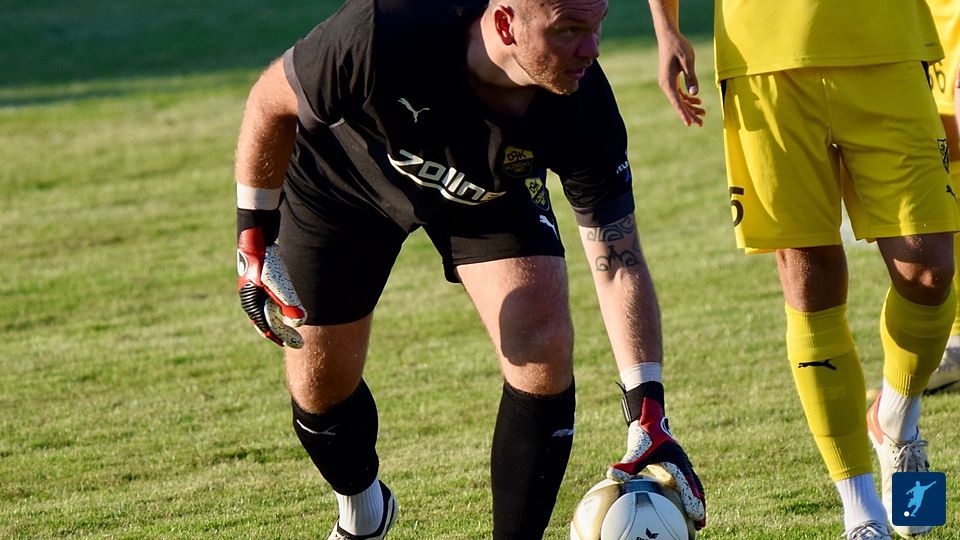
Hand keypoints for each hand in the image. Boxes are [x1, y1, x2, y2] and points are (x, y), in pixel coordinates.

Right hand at [237, 226, 306, 347]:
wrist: (256, 239)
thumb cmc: (265, 263)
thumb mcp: (278, 286)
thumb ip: (289, 304)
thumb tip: (299, 323)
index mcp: (251, 304)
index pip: (266, 327)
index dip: (280, 337)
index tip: (291, 345)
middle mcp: (250, 298)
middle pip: (265, 321)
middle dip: (279, 331)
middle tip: (292, 339)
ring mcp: (253, 288)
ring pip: (266, 310)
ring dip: (277, 319)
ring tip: (289, 325)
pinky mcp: (259, 279)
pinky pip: (268, 298)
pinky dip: (276, 306)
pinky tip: (284, 304)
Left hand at [606, 382, 705, 528]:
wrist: (649, 419)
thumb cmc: (644, 433)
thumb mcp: (635, 449)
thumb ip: (627, 463)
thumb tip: (612, 474)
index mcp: (677, 462)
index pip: (688, 484)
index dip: (693, 500)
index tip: (696, 515)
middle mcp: (682, 464)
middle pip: (696, 488)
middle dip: (699, 505)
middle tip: (701, 524)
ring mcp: (680, 466)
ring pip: (691, 486)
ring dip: (694, 502)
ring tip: (694, 520)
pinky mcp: (673, 467)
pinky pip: (681, 484)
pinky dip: (684, 496)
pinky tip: (675, 508)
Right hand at [655, 29, 704, 126]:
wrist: (668, 36)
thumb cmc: (678, 46)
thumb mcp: (687, 61)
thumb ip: (691, 78)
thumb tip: (694, 94)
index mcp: (668, 82)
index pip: (677, 102)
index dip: (684, 114)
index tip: (690, 124)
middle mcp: (666, 85)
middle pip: (678, 103)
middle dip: (690, 114)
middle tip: (701, 124)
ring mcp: (667, 82)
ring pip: (679, 99)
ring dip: (690, 107)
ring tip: (703, 114)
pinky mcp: (671, 79)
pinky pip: (679, 93)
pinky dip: (688, 98)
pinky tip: (697, 101)